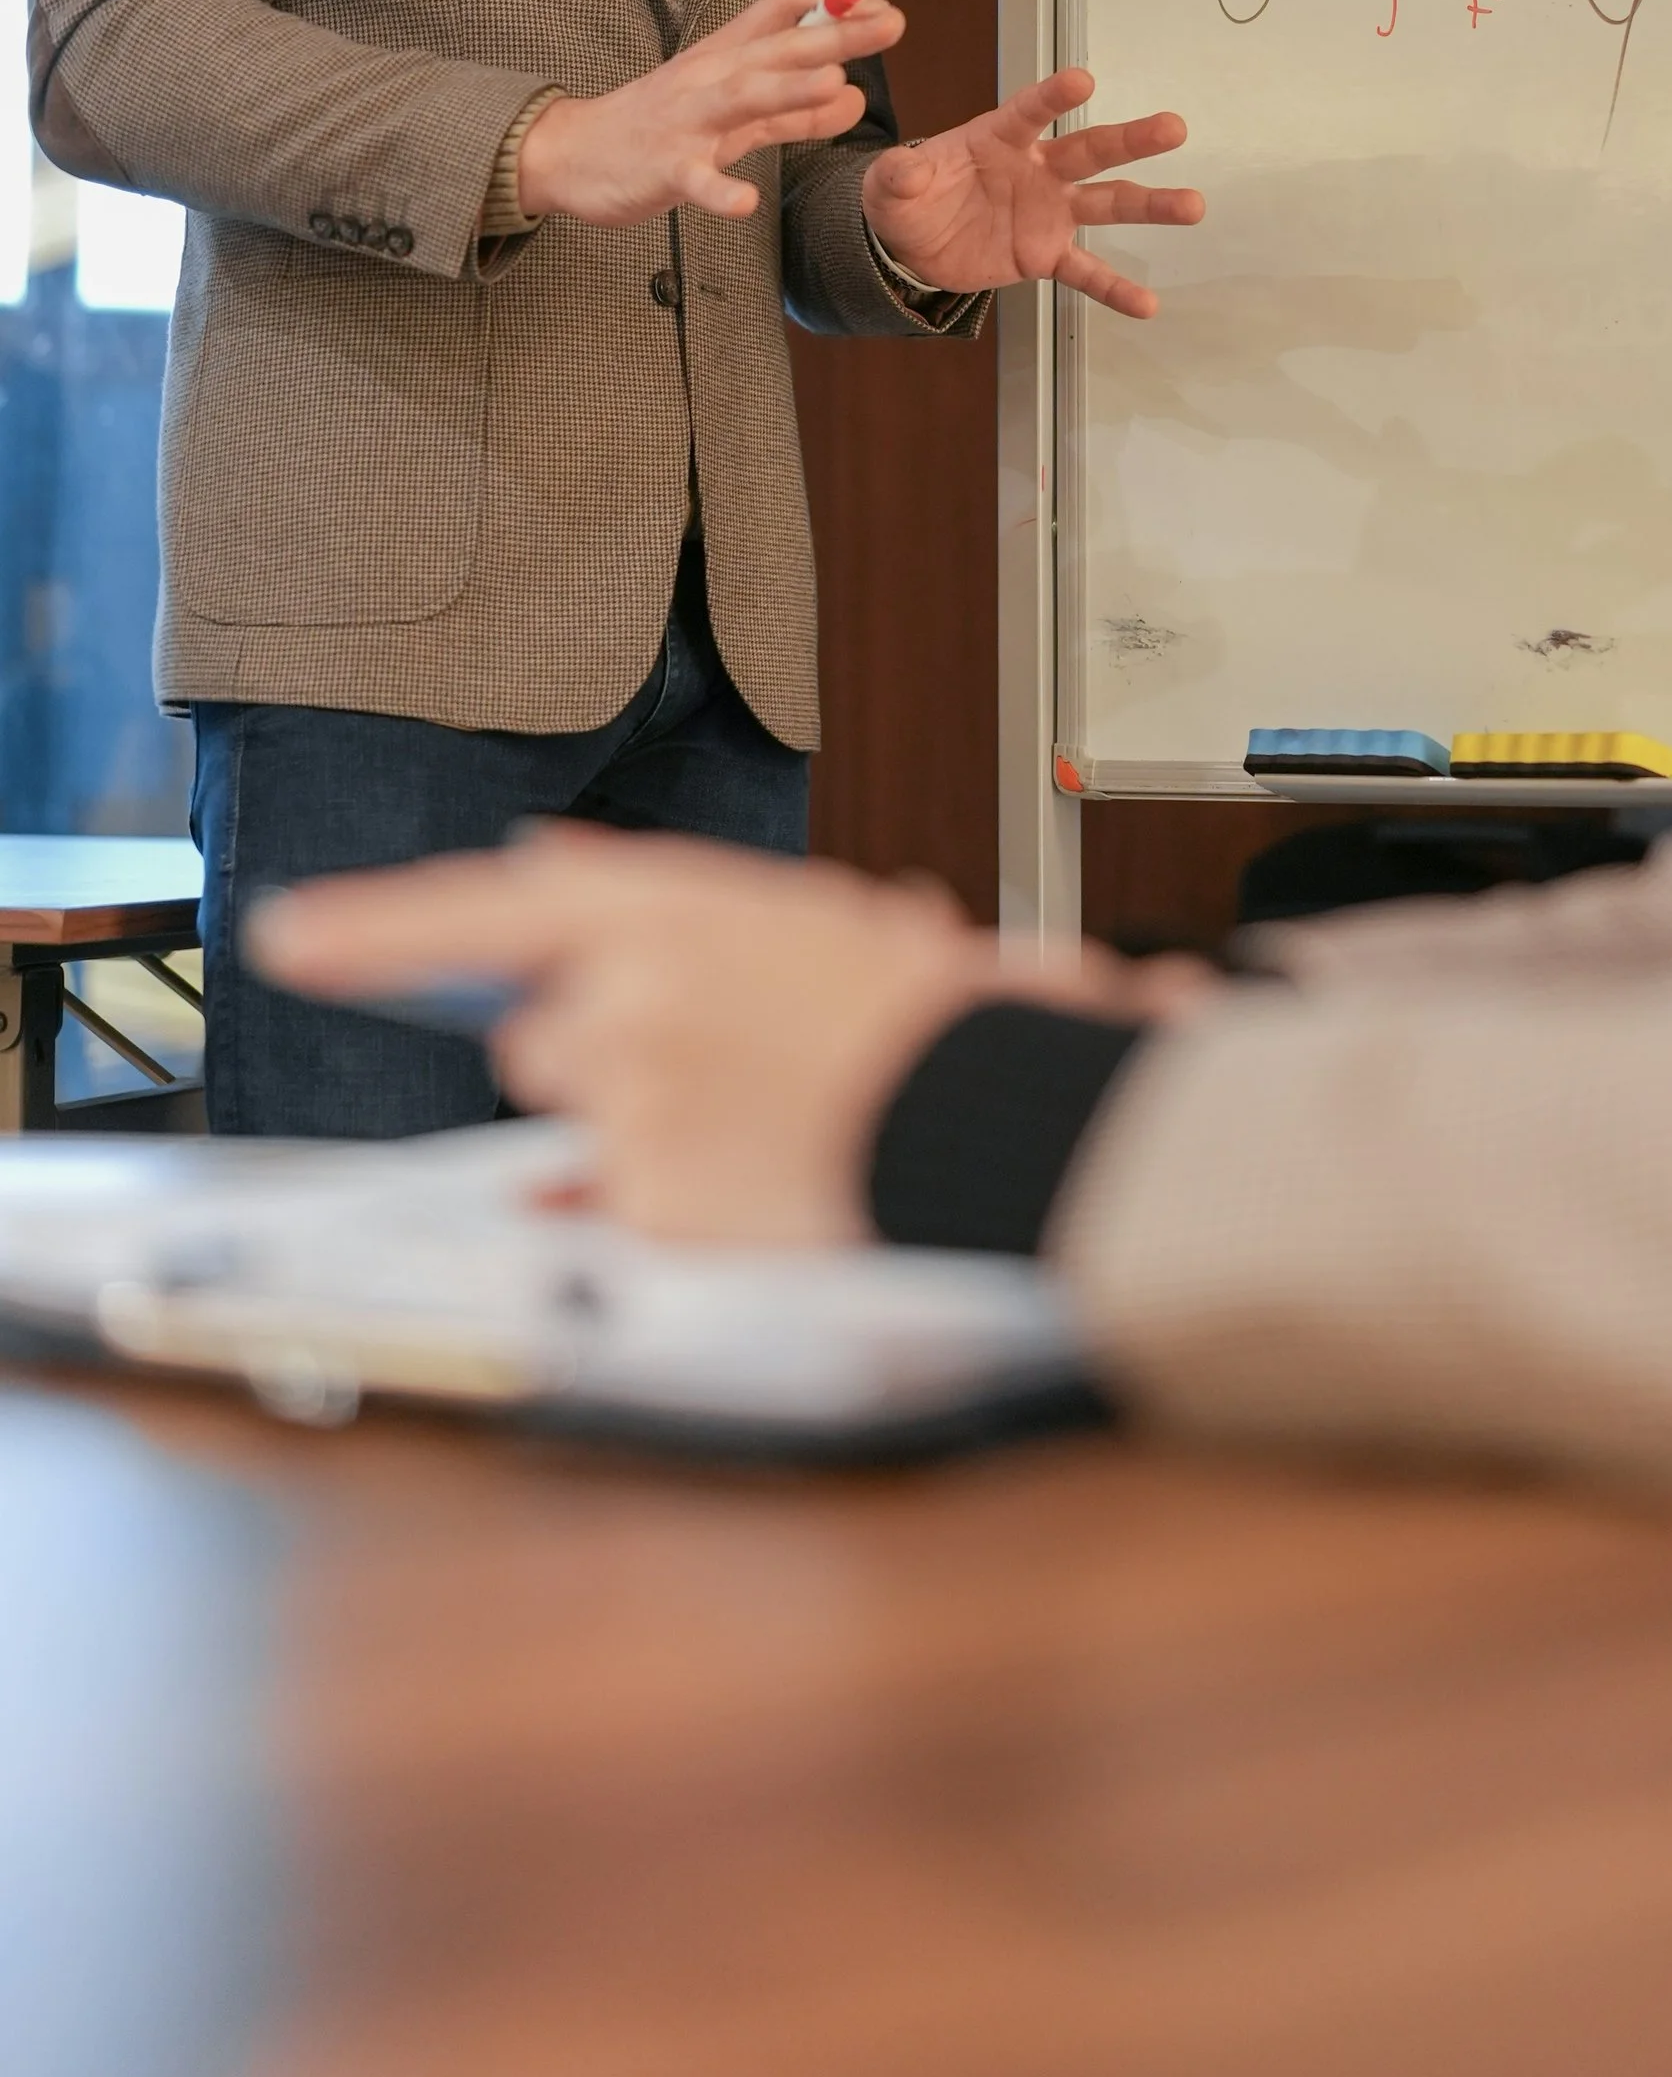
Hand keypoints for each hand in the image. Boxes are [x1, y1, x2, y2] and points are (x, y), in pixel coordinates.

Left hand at [249, 823, 995, 1244]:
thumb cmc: (903, 1007)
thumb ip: (641, 893)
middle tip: (711, 1047)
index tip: (283, 939)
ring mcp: (633, 1109)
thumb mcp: (780, 910)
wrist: (984, 1112)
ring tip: (751, 1106)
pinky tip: (747, 1164)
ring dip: (635, 1115)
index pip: (474, 911)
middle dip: (599, 1044)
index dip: (368, 928)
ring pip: (578, 1118)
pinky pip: (610, 1200)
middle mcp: (627, 1003)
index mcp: (661, 911)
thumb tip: (535, 871)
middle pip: (536, 1036)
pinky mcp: (650, 1204)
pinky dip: (661, 1188)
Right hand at [517, 0, 905, 226]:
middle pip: (777, 48)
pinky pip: (694, 180)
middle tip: (892, 24)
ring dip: (787, 89)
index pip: (784, 6)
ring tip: (834, 82)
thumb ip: (795, 110)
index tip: (882, 8)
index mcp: (727, 56)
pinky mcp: (663, 168)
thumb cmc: (660, 127)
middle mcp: (710, 77)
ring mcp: (685, 122)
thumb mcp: (734, 115)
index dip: (834, 3)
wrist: (570, 153)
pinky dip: (719, 192)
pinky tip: (746, 204)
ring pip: (741, 98)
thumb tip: (856, 96)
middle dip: (835, 35)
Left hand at [861, 66, 1202, 316]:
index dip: (1054, 97)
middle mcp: (1037, 168)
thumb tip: (904, 170)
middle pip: (1091, 150)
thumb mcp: (889, 185)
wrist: (915, 244)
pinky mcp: (1047, 254)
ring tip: (1193, 206)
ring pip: (1108, 202)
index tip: (1084, 81)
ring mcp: (1050, 212)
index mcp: (999, 138)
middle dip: (1132, 139)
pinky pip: (1086, 272)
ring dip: (1151, 204)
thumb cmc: (910, 197)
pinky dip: (1115, 288)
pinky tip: (1147, 305)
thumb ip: (898, 175)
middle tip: (1174, 127)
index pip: (1030, 112)